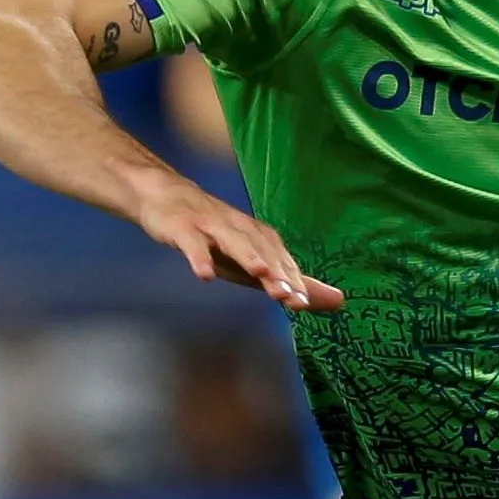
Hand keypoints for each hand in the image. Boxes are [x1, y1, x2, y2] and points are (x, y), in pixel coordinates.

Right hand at [129, 170, 345, 311]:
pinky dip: (199, 257)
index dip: (294, 280)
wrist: (163, 194)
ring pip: (233, 241)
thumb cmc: (211, 233)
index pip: (281, 258)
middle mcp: (238, 228)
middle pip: (263, 250)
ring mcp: (209, 226)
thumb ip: (285, 279)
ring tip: (262, 275)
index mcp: (256, 236)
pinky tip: (205, 274)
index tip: (309, 304)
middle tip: (294, 299)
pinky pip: (192, 243)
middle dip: (279, 273)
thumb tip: (335, 300)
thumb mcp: (248, 258)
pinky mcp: (181, 227)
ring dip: (249, 257)